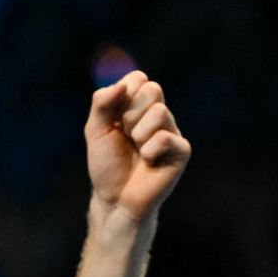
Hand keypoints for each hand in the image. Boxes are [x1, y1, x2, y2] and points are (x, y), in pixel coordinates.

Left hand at [84, 71, 190, 222]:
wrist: (115, 198)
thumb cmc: (107, 164)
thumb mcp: (96, 130)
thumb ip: (102, 103)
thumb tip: (121, 85)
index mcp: (138, 106)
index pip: (139, 78)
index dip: (124, 93)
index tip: (114, 116)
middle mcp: (158, 115)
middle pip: (152, 89)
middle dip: (130, 113)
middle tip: (126, 134)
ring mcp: (172, 132)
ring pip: (159, 112)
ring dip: (138, 134)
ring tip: (137, 150)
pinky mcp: (182, 150)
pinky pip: (165, 137)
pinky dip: (149, 151)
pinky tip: (148, 162)